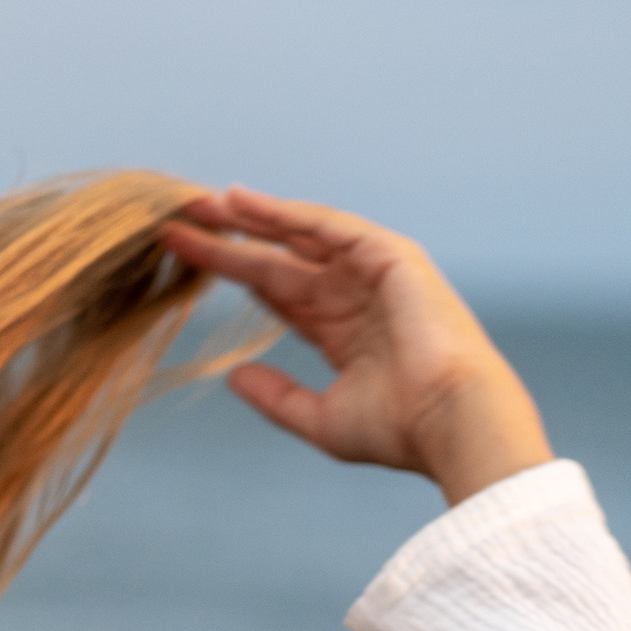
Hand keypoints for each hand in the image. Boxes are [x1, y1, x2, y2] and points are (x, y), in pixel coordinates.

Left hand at [162, 186, 552, 506]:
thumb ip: (277, 397)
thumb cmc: (399, 429)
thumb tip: (233, 375)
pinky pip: (324, 226)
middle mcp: (355, 296)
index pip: (276, 293)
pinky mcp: (388, 255)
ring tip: (198, 203)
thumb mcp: (320, 418)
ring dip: (249, 218)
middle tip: (179, 219)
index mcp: (343, 332)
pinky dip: (282, 212)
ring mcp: (373, 272)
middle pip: (278, 259)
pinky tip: (240, 200)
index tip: (184, 260)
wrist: (451, 422)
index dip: (232, 274)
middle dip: (229, 241)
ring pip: (297, 235)